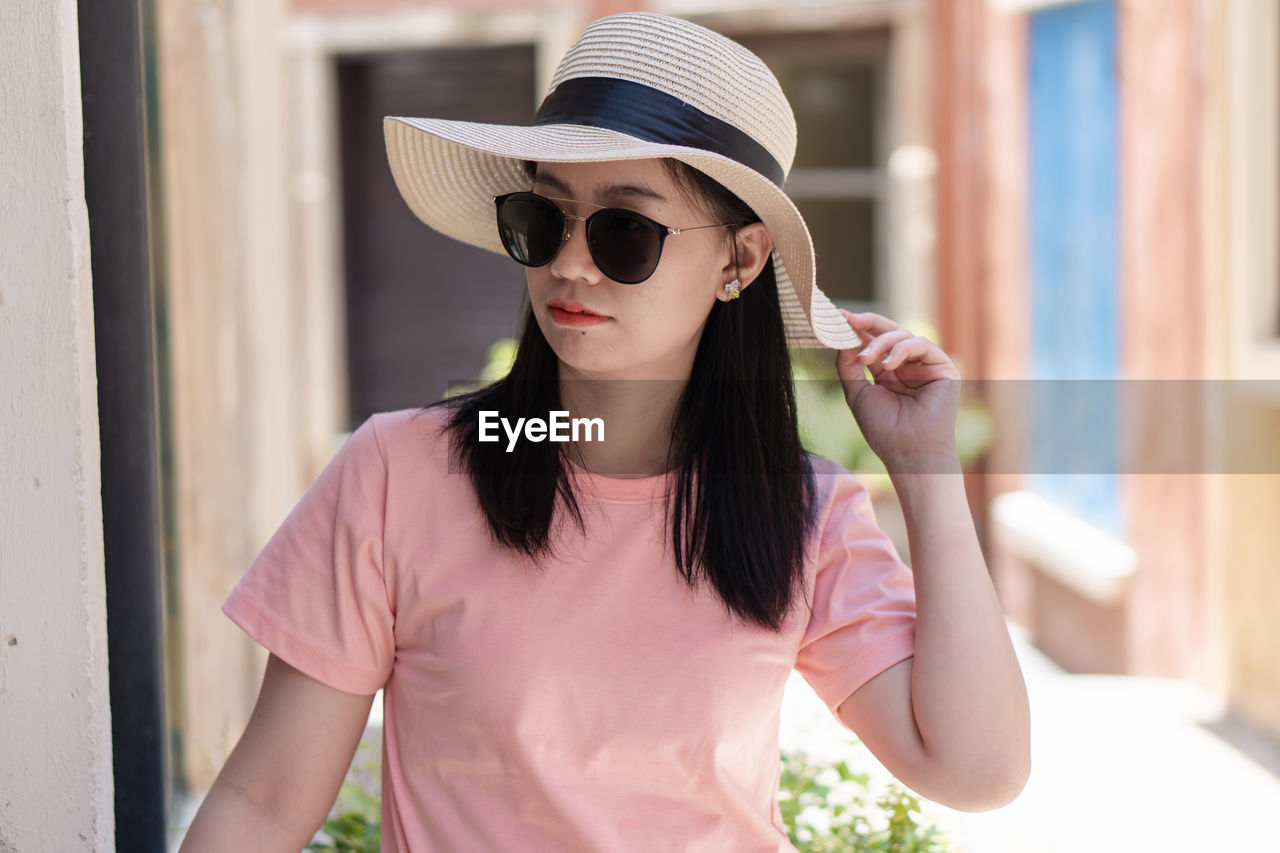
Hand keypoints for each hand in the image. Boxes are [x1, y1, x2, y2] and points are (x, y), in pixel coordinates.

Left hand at [834, 310, 961, 472]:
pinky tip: (887, 365)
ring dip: (880, 343)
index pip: (872, 342)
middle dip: (867, 323)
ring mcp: (925, 365)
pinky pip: (921, 345)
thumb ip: (848, 365)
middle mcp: (907, 366)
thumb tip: (841, 338)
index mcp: (888, 372)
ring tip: (865, 359)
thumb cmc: (884, 429)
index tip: (837, 318)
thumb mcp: (857, 393)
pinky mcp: (943, 367)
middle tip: (847, 319)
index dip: (856, 329)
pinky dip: (901, 349)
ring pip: (902, 336)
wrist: (909, 452)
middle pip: (888, 333)